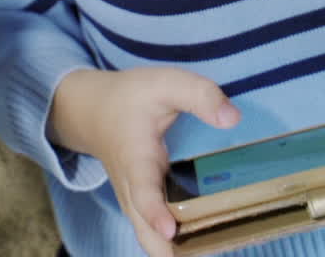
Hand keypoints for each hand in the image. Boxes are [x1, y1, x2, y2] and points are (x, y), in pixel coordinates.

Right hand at [50, 66, 239, 256]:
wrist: (91, 111)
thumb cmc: (129, 97)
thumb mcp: (162, 83)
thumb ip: (197, 94)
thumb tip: (233, 118)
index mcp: (135, 157)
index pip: (142, 189)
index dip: (154, 212)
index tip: (170, 230)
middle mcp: (131, 187)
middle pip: (144, 231)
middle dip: (167, 250)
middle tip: (202, 252)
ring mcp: (134, 201)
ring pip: (149, 239)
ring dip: (172, 251)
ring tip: (209, 249)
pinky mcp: (141, 206)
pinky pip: (153, 234)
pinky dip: (173, 246)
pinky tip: (203, 242)